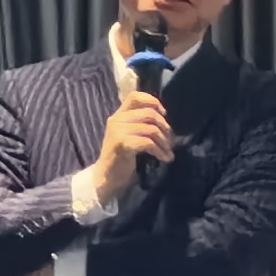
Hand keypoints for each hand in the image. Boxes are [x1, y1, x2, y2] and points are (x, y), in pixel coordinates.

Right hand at [86, 86, 175, 203]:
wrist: (106, 178)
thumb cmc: (121, 158)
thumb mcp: (128, 135)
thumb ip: (139, 124)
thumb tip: (164, 118)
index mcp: (118, 115)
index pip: (135, 96)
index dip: (153, 101)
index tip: (164, 114)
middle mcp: (116, 119)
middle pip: (149, 113)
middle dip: (165, 127)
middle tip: (170, 141)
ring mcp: (118, 131)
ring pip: (151, 129)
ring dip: (164, 142)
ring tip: (168, 152)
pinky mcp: (121, 143)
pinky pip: (148, 142)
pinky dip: (160, 151)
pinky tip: (164, 158)